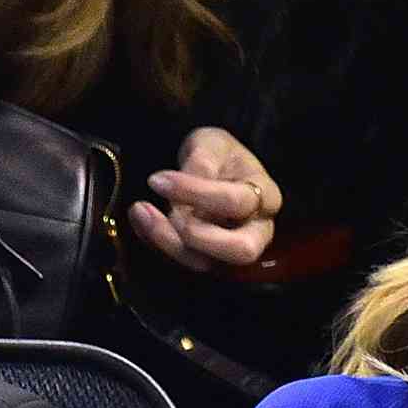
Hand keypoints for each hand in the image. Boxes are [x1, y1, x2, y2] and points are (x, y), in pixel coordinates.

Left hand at [128, 126, 280, 270]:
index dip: (195, 193)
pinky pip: (182, 259)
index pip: (236, 202)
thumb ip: (203, 162)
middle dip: (199, 237)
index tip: (157, 180)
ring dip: (168, 241)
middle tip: (168, 215)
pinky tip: (141, 219)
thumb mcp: (214, 145)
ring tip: (141, 212)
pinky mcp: (208, 257)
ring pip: (207, 262)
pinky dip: (157, 242)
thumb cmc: (220, 156)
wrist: (214, 168)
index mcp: (266, 198)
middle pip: (241, 251)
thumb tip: (186, 182)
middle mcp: (257, 231)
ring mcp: (233, 249)